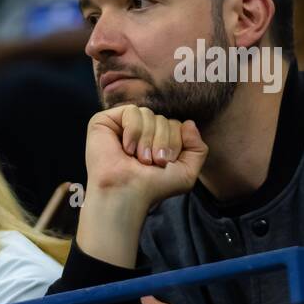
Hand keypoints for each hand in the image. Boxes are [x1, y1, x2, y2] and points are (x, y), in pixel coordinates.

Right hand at [85, 105, 206, 207]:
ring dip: (147, 139)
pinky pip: (132, 111)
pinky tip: (126, 148)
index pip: (176, 124)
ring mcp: (122, 125)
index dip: (175, 142)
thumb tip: (189, 123)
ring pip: (148, 114)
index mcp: (156, 140)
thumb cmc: (153, 187)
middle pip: (163, 119)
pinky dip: (134, 131)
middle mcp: (140, 131)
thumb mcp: (186, 172)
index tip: (164, 163)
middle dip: (162, 141)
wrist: (127, 192)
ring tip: (139, 158)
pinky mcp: (105, 121)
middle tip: (151, 162)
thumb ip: (198, 148)